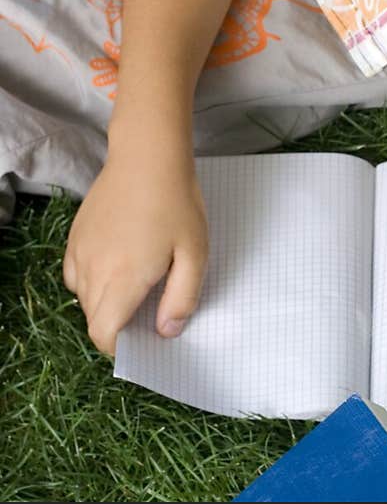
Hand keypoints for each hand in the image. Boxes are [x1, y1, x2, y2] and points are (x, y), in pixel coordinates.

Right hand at [63, 141, 207, 357]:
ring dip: (105, 301)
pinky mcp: (76, 235)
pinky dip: (90, 280)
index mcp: (122, 281)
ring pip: (83, 296)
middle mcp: (93, 271)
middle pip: (94, 318)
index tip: (141, 340)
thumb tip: (166, 332)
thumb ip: (181, 298)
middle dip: (117, 324)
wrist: (148, 155)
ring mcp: (80, 251)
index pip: (103, 335)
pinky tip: (115, 263)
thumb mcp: (195, 253)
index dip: (120, 348)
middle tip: (148, 308)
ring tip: (136, 281)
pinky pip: (74, 273)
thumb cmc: (176, 202)